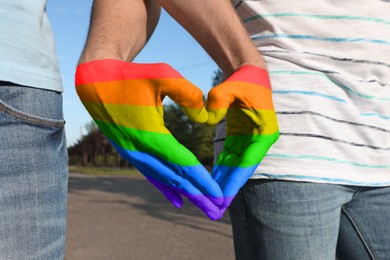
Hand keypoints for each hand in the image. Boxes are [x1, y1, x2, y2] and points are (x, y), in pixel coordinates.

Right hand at [75, 59, 223, 219]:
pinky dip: (165, 188)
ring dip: (185, 195)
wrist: (96, 81)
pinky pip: (151, 174)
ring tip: (203, 208)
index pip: (183, 164)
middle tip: (217, 212)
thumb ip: (188, 94)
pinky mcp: (130, 151)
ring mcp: (133, 153)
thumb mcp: (163, 75)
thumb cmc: (132, 76)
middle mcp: (141, 150)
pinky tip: (177, 200)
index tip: (219, 196)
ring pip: (164, 180)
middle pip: (175, 178)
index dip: (202, 181)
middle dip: (198, 196)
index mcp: (151, 134)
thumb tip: (206, 118)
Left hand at [207, 65, 278, 213]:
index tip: (222, 198)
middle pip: (240, 170)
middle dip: (227, 189)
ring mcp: (249, 141)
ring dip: (223, 182)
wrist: (250, 73)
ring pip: (234, 167)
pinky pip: (229, 158)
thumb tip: (206, 119)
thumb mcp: (232, 86)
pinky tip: (209, 181)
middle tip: (215, 209)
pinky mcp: (240, 138)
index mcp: (264, 133)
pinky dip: (220, 170)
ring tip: (210, 201)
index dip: (234, 182)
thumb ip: (219, 99)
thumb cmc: (245, 79)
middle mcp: (258, 141)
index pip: (247, 163)